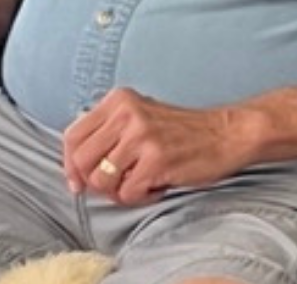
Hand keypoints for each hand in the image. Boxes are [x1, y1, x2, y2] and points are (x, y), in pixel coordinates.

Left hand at [62, 88, 248, 204]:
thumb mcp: (140, 117)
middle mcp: (126, 113)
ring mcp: (141, 135)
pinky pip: (127, 193)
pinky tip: (157, 185)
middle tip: (118, 185)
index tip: (78, 182)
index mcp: (118, 100)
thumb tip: (75, 168)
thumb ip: (108, 133)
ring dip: (119, 191)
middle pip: (81, 161)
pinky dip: (141, 197)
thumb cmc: (181, 132)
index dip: (70, 165)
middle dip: (95, 182)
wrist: (226, 133)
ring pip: (101, 180)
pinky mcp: (156, 158)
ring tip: (141, 183)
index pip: (73, 136)